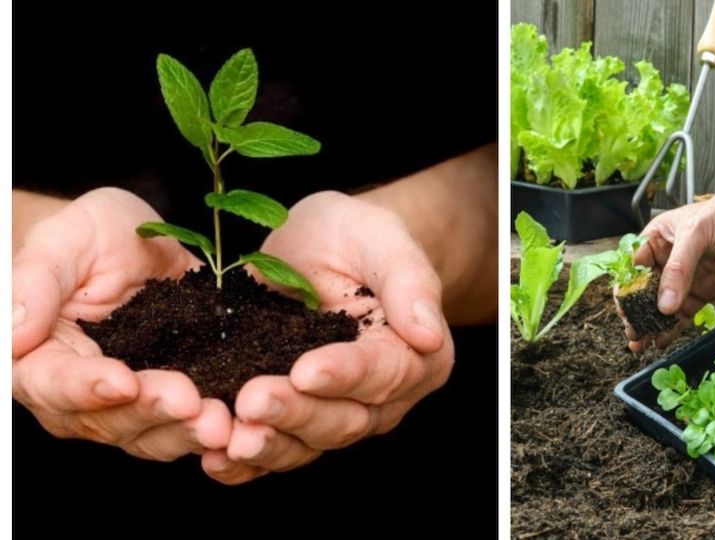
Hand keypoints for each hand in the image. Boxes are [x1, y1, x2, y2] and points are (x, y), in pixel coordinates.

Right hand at [13, 188, 231, 460]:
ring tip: (224, 423)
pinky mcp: (176, 399)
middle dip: (153, 413)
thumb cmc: (89, 236)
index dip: (88, 387)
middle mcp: (82, 394)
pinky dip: (218, 431)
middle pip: (110, 420)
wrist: (134, 244)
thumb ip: (35, 282)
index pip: (57, 384)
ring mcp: (131, 403)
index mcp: (42, 358)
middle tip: (191, 404)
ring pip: (154, 434)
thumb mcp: (64, 240)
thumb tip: (11, 333)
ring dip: (188, 433)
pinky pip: (193, 425)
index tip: (122, 380)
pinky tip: (247, 426)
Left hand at [203, 191, 453, 483]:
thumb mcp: (381, 237)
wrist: (322, 251)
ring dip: (269, 445)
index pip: (383, 371)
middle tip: (252, 401)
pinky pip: (276, 450)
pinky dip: (245, 465)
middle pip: (344, 419)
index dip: (345, 374)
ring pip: (308, 444)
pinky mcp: (297, 423)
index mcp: (414, 355)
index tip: (306, 370)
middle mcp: (383, 397)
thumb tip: (428, 335)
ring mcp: (338, 415)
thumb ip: (410, 280)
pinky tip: (215, 461)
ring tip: (231, 440)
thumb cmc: (355, 236)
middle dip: (296, 412)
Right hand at [626, 189, 714, 350]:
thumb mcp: (698, 234)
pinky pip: (683, 314)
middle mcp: (668, 259)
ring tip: (641, 344)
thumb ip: (679, 269)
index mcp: (658, 238)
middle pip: (644, 290)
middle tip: (632, 332)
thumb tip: (664, 305)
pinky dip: (671, 328)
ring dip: (650, 324)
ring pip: (661, 305)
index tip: (625, 309)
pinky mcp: (704, 293)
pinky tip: (662, 341)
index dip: (626, 288)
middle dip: (635, 312)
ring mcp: (686, 278)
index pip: (633, 266)